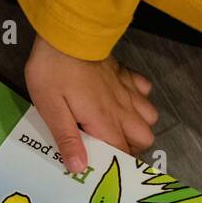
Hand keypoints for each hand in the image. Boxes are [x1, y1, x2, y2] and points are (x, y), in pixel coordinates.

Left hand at [24, 34, 158, 172]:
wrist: (66, 33)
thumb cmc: (53, 73)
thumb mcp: (51, 109)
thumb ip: (67, 139)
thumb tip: (80, 168)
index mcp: (104, 121)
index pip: (122, 152)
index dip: (116, 163)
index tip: (102, 166)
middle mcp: (122, 108)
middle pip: (144, 138)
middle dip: (131, 147)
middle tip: (107, 146)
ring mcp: (126, 89)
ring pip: (150, 116)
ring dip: (138, 124)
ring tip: (115, 125)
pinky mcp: (124, 72)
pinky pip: (144, 90)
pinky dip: (139, 97)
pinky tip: (121, 97)